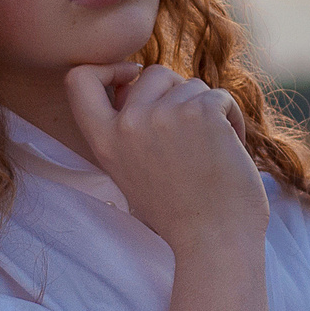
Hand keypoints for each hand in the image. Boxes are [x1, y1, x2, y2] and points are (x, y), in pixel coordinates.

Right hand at [65, 63, 265, 254]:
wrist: (214, 242)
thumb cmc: (180, 213)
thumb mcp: (132, 172)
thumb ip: (128, 131)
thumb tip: (135, 80)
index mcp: (104, 141)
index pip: (78, 80)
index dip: (105, 69)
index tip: (130, 77)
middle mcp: (128, 124)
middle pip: (153, 74)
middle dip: (178, 93)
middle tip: (192, 135)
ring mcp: (164, 116)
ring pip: (191, 85)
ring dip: (208, 110)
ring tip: (212, 151)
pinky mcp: (202, 112)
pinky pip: (220, 97)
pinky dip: (231, 119)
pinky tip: (231, 149)